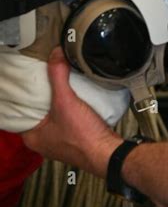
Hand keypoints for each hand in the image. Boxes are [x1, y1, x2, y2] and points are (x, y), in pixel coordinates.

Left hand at [22, 48, 121, 177]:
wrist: (108, 152)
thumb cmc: (84, 137)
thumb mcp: (66, 101)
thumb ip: (58, 75)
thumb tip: (56, 54)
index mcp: (32, 136)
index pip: (21, 110)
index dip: (26, 94)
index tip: (33, 79)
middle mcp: (43, 141)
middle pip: (38, 110)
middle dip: (44, 95)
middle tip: (48, 78)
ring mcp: (59, 141)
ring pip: (54, 115)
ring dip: (59, 101)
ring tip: (62, 84)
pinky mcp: (75, 139)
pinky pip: (67, 119)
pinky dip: (70, 108)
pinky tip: (76, 98)